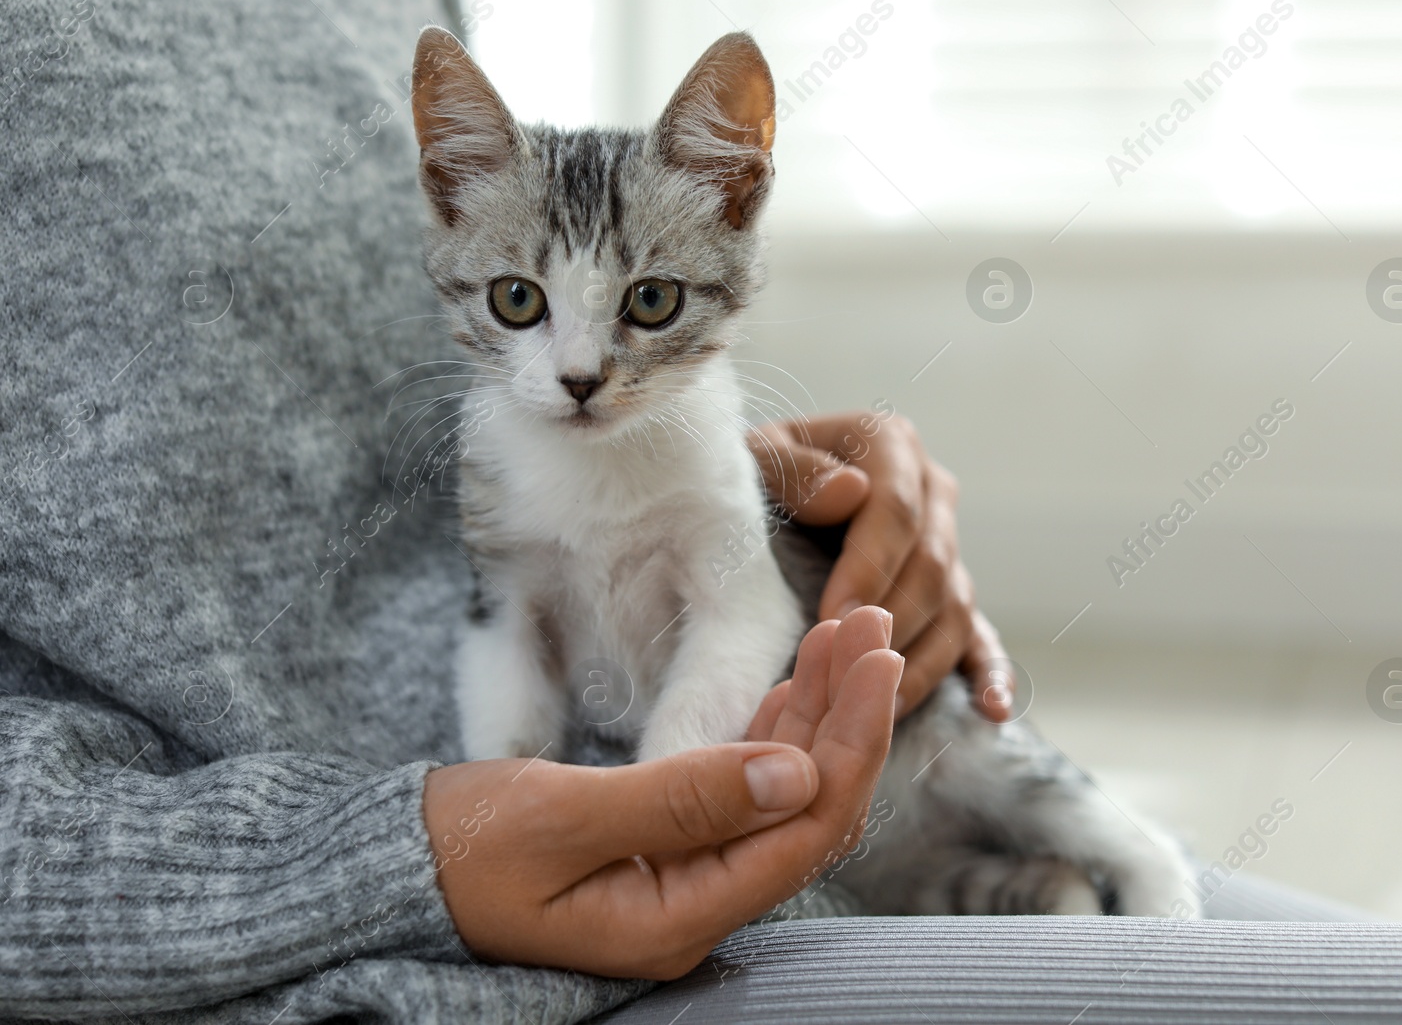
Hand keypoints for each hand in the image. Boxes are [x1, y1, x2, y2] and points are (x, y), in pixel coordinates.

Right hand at [422, 607, 901, 978]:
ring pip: (780, 792)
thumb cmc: (456, 854)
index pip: (805, 828)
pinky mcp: (665, 847)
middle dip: (848, 713)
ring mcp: (684, 879)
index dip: (852, 739)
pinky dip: (769, 728)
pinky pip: (741, 789)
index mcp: (679, 916)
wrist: (389, 875)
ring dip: (816, 712)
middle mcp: (697, 905)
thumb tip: (795, 773)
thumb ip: (679, 799)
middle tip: (870, 624)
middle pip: (807, 807)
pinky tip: (794, 679)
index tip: (875, 658)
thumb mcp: (559, 820)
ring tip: (845, 633)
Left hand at [749, 412, 1013, 722]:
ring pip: (954, 608)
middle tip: (850, 667)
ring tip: (883, 705)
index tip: (832, 617)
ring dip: (921, 660)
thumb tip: (851, 491)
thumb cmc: (752, 480)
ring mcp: (948, 547)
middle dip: (891, 620)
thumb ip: (794, 470)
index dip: (869, 567)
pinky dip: (991, 674)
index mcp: (890, 446)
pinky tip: (993, 711)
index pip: (896, 509)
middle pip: (932, 564)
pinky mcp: (951, 596)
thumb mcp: (755, 460)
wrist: (759, 502)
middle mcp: (932, 493)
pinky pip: (980, 637)